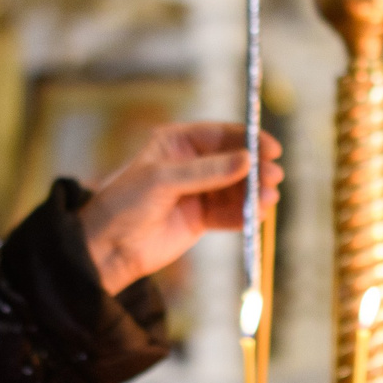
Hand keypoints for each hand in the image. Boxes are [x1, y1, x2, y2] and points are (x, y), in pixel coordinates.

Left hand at [79, 122, 281, 295]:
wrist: (108, 247)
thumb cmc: (125, 203)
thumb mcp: (163, 180)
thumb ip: (207, 171)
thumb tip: (247, 159)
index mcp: (176, 143)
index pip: (220, 135)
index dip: (248, 139)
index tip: (271, 148)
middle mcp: (190, 164)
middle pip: (233, 162)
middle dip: (255, 169)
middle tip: (274, 176)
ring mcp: (197, 192)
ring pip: (235, 188)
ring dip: (253, 193)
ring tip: (267, 200)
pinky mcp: (200, 219)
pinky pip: (229, 213)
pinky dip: (244, 214)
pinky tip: (256, 216)